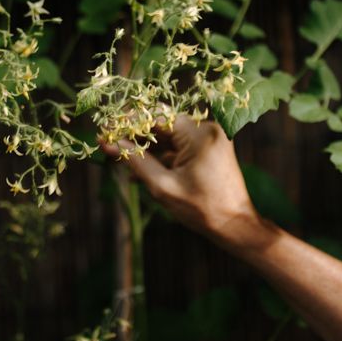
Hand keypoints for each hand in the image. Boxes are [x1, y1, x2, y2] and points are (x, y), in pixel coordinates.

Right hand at [101, 116, 260, 243]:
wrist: (234, 224)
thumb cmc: (201, 209)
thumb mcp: (163, 186)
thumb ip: (136, 161)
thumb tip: (110, 145)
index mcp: (199, 134)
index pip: (157, 116)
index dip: (129, 122)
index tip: (107, 130)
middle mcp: (207, 129)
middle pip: (162, 123)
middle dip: (135, 135)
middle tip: (108, 143)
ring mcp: (209, 138)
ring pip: (168, 136)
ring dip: (145, 147)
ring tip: (119, 158)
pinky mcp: (208, 149)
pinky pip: (178, 147)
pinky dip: (160, 157)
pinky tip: (138, 171)